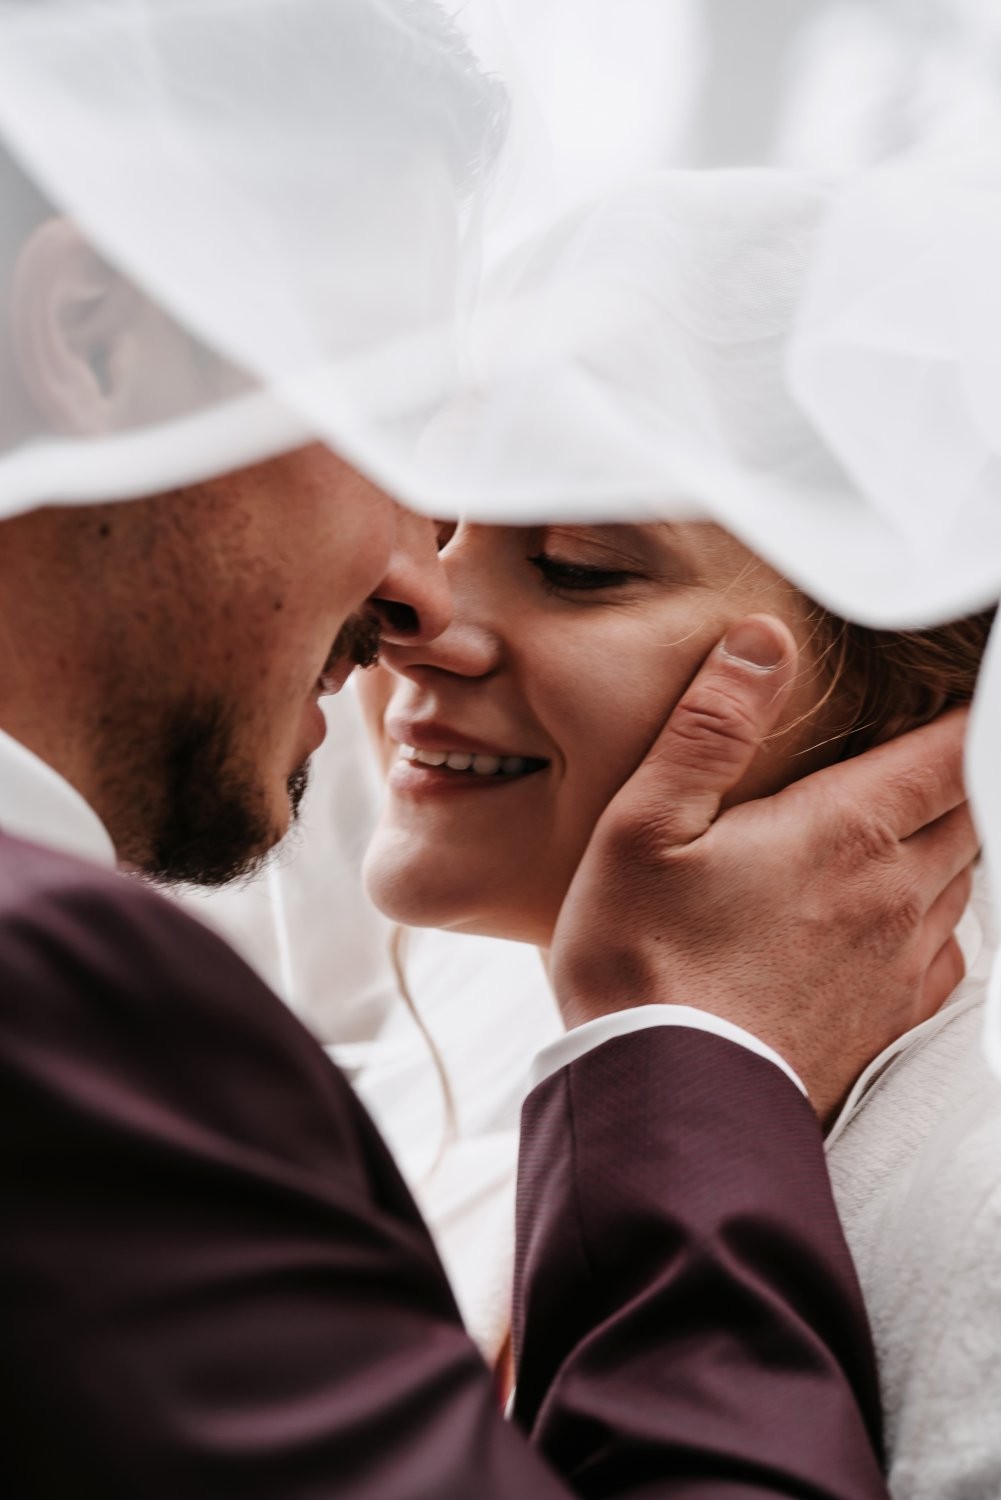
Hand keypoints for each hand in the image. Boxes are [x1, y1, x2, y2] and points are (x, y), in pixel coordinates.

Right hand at [549, 615, 976, 1121]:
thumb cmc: (642, 960)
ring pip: (964, 876)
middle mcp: (895, 892)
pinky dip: (941, 915)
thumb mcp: (646, 825)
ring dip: (947, 838)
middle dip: (954, 771)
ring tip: (907, 818)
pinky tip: (901, 914)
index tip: (952, 696)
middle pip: (968, 808)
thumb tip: (761, 642)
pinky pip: (951, 950)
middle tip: (924, 748)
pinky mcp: (890, 1018)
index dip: (964, 714)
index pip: (950, 750)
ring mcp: (900, 961)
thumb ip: (711, 727)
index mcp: (844, 832)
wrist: (665, 1100)